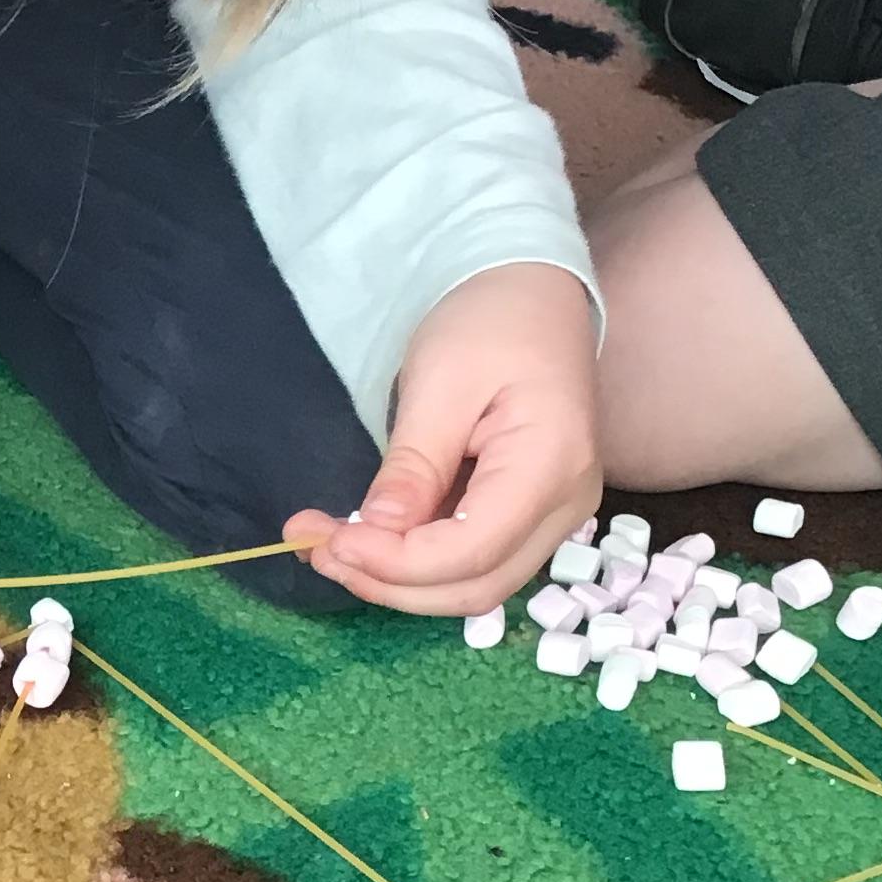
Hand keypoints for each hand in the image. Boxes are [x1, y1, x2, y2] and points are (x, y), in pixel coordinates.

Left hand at [286, 264, 599, 617]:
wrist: (533, 295)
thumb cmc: (490, 322)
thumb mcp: (441, 381)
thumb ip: (415, 462)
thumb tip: (378, 530)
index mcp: (551, 466)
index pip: (472, 551)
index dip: (397, 563)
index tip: (331, 543)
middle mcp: (565, 506)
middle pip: (476, 585)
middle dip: (391, 583)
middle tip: (316, 551)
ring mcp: (554, 515)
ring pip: (475, 585)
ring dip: (399, 581)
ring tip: (330, 548)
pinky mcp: (530, 513)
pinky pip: (474, 559)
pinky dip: (417, 562)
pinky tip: (368, 539)